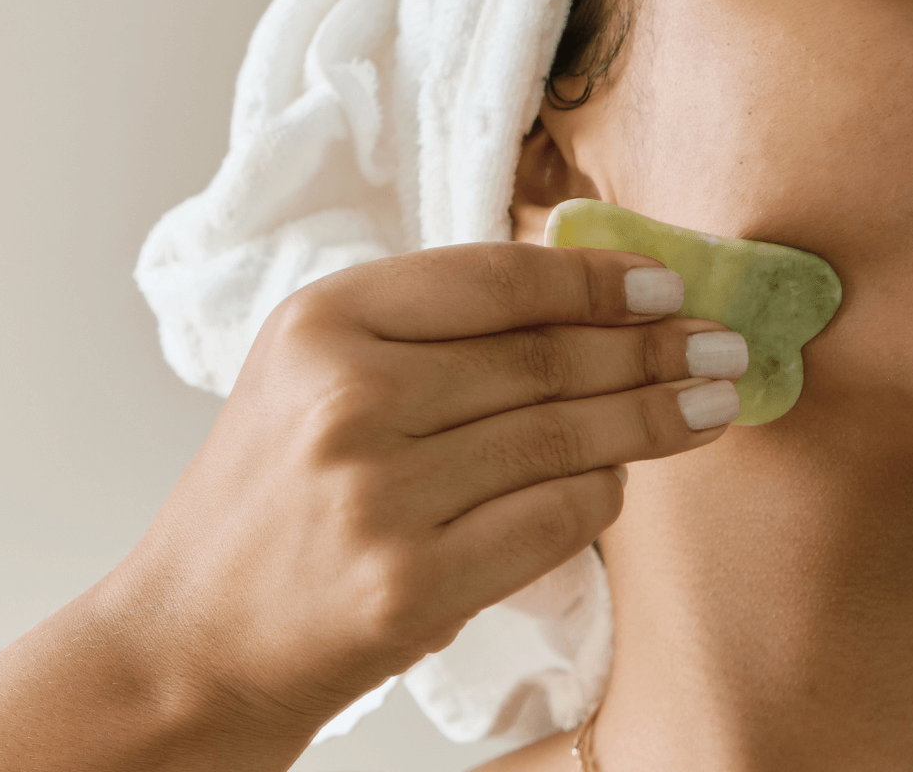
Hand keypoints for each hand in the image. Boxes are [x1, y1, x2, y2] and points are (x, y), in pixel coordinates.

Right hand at [108, 241, 744, 758]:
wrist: (192, 634)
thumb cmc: (264, 493)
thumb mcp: (313, 374)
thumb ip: (423, 329)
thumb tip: (573, 299)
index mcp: (321, 322)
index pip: (491, 281)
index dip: (593, 278)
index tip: (663, 281)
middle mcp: (347, 395)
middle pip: (541, 358)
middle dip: (651, 347)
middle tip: (719, 342)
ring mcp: (378, 493)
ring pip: (560, 437)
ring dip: (653, 418)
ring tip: (712, 402)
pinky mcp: (409, 585)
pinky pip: (552, 519)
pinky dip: (603, 494)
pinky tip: (629, 476)